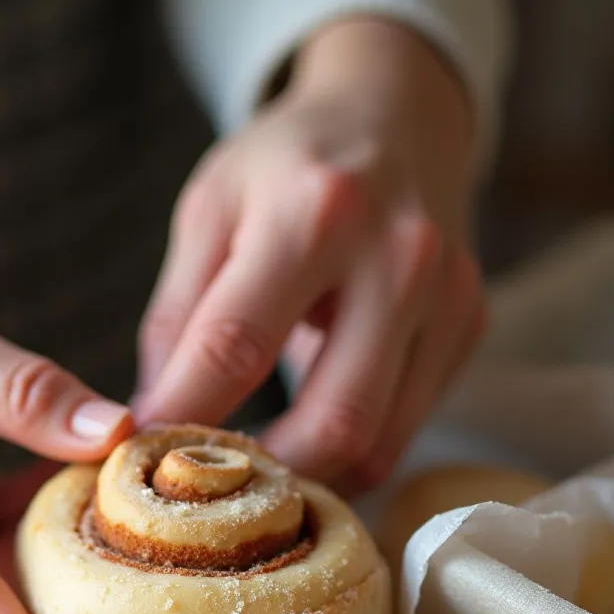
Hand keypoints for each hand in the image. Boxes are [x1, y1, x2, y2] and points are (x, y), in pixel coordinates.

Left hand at [137, 17, 485, 494]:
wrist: (395, 116)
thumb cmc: (285, 168)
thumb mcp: (209, 213)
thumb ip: (176, 321)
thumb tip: (151, 428)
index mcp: (314, 212)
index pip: (234, 349)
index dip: (183, 420)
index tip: (144, 462)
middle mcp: (398, 255)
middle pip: (334, 422)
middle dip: (263, 478)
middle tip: (211, 496)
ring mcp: (448, 296)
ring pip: (380, 444)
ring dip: (310, 479)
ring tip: (256, 478)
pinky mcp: (470, 326)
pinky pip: (405, 429)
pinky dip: (350, 454)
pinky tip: (308, 443)